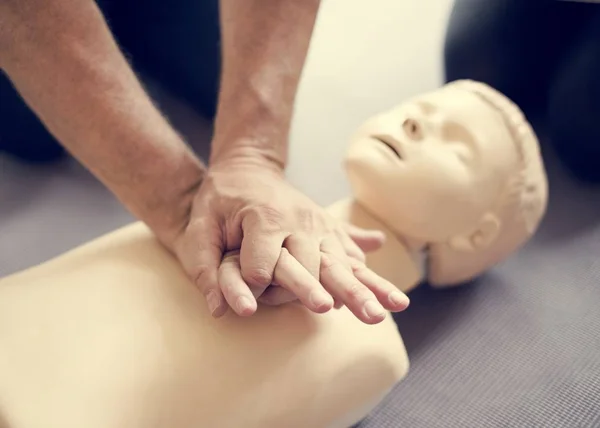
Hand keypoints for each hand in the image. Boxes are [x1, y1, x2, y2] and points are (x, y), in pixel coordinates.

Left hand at [174, 160, 409, 323]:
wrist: (246, 168)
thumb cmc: (220, 200)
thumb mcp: (200, 226)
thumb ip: (204, 265)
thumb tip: (219, 310)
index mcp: (265, 220)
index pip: (263, 268)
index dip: (250, 289)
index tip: (243, 299)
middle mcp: (300, 223)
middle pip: (318, 267)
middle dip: (338, 294)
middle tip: (366, 316)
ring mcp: (319, 226)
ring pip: (345, 263)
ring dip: (368, 288)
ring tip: (391, 310)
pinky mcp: (329, 230)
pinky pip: (352, 254)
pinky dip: (371, 275)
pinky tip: (391, 296)